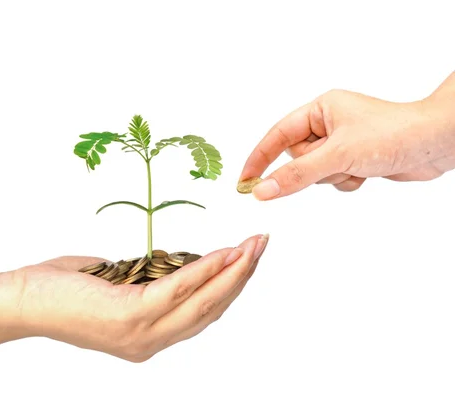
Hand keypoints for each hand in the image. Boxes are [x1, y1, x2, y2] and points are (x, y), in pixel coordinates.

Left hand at [6, 234, 267, 361]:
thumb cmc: (60, 291)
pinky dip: (205, 269)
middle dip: (242, 277)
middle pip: (211, 310)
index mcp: (147, 338)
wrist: (20, 302)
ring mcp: (141, 333)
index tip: (246, 260)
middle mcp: (150, 342)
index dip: (228, 288)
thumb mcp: (113, 287)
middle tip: (262, 246)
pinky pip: (178, 289)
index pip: (200, 315)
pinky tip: (224, 252)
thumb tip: (168, 262)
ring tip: (254, 246)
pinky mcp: (130, 315)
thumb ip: (144, 282)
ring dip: (233, 271)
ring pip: (202, 302)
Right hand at [239, 72, 454, 199]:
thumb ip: (296, 175)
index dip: (259, 158)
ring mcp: (341, 143)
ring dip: (333, 177)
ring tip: (356, 167)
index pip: (278, 135)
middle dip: (313, 169)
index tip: (244, 182)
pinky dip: (346, 182)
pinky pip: (333, 179)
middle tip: (334, 165)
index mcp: (321, 109)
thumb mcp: (337, 155)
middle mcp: (329, 124)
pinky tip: (366, 173)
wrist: (438, 143)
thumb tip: (262, 191)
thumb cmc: (393, 134)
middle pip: (297, 158)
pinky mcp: (353, 159)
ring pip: (315, 172)